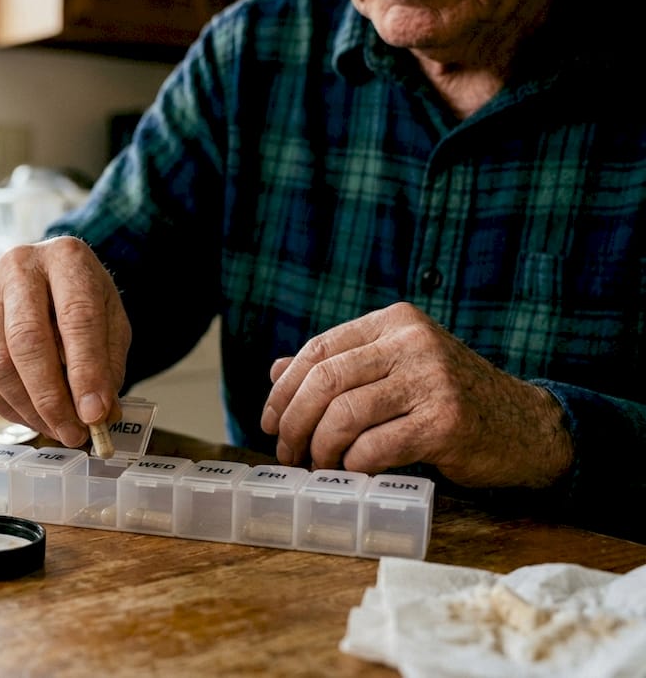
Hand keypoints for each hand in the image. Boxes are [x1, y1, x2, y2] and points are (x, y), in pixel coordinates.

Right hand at [0, 236, 130, 446]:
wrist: (46, 277)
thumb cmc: (81, 301)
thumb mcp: (111, 323)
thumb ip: (108, 365)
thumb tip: (98, 415)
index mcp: (66, 258)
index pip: (76, 317)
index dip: (86, 371)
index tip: (95, 414)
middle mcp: (19, 266)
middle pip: (27, 340)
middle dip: (51, 398)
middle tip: (72, 433)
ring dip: (27, 408)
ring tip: (54, 428)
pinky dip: (3, 405)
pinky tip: (27, 416)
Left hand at [260, 302, 572, 488]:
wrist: (526, 427)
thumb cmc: (449, 399)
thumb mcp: (395, 369)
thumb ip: (341, 366)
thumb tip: (275, 371)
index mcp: (396, 322)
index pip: (319, 348)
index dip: (284, 389)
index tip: (269, 421)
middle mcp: (414, 342)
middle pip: (325, 380)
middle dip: (294, 422)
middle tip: (285, 451)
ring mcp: (432, 380)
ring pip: (344, 414)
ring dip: (319, 448)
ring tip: (318, 466)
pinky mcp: (445, 422)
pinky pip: (375, 446)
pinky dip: (352, 464)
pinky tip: (351, 473)